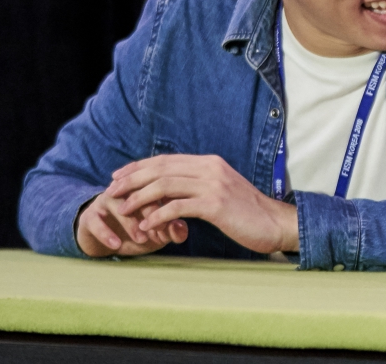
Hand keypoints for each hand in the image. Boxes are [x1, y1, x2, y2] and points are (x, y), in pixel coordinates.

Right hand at [76, 190, 187, 256]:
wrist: (108, 242)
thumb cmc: (139, 232)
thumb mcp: (159, 233)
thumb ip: (172, 230)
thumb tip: (181, 227)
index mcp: (144, 186)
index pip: (157, 184)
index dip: (168, 200)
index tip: (176, 219)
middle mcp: (124, 189)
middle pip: (137, 190)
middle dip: (151, 210)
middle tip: (160, 228)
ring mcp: (105, 201)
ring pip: (117, 204)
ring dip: (130, 222)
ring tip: (142, 239)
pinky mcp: (89, 215)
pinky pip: (95, 221)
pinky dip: (106, 233)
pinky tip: (116, 244)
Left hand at [108, 154, 299, 254]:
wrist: (274, 223)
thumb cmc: (246, 212)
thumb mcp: (222, 190)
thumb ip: (199, 184)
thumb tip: (173, 187)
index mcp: (210, 162)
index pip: (166, 160)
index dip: (139, 167)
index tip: (118, 176)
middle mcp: (210, 168)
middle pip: (161, 169)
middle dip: (131, 179)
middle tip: (111, 191)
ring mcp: (213, 185)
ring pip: (165, 186)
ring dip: (138, 198)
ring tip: (122, 210)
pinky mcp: (215, 204)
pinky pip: (177, 207)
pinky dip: (157, 216)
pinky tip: (146, 226)